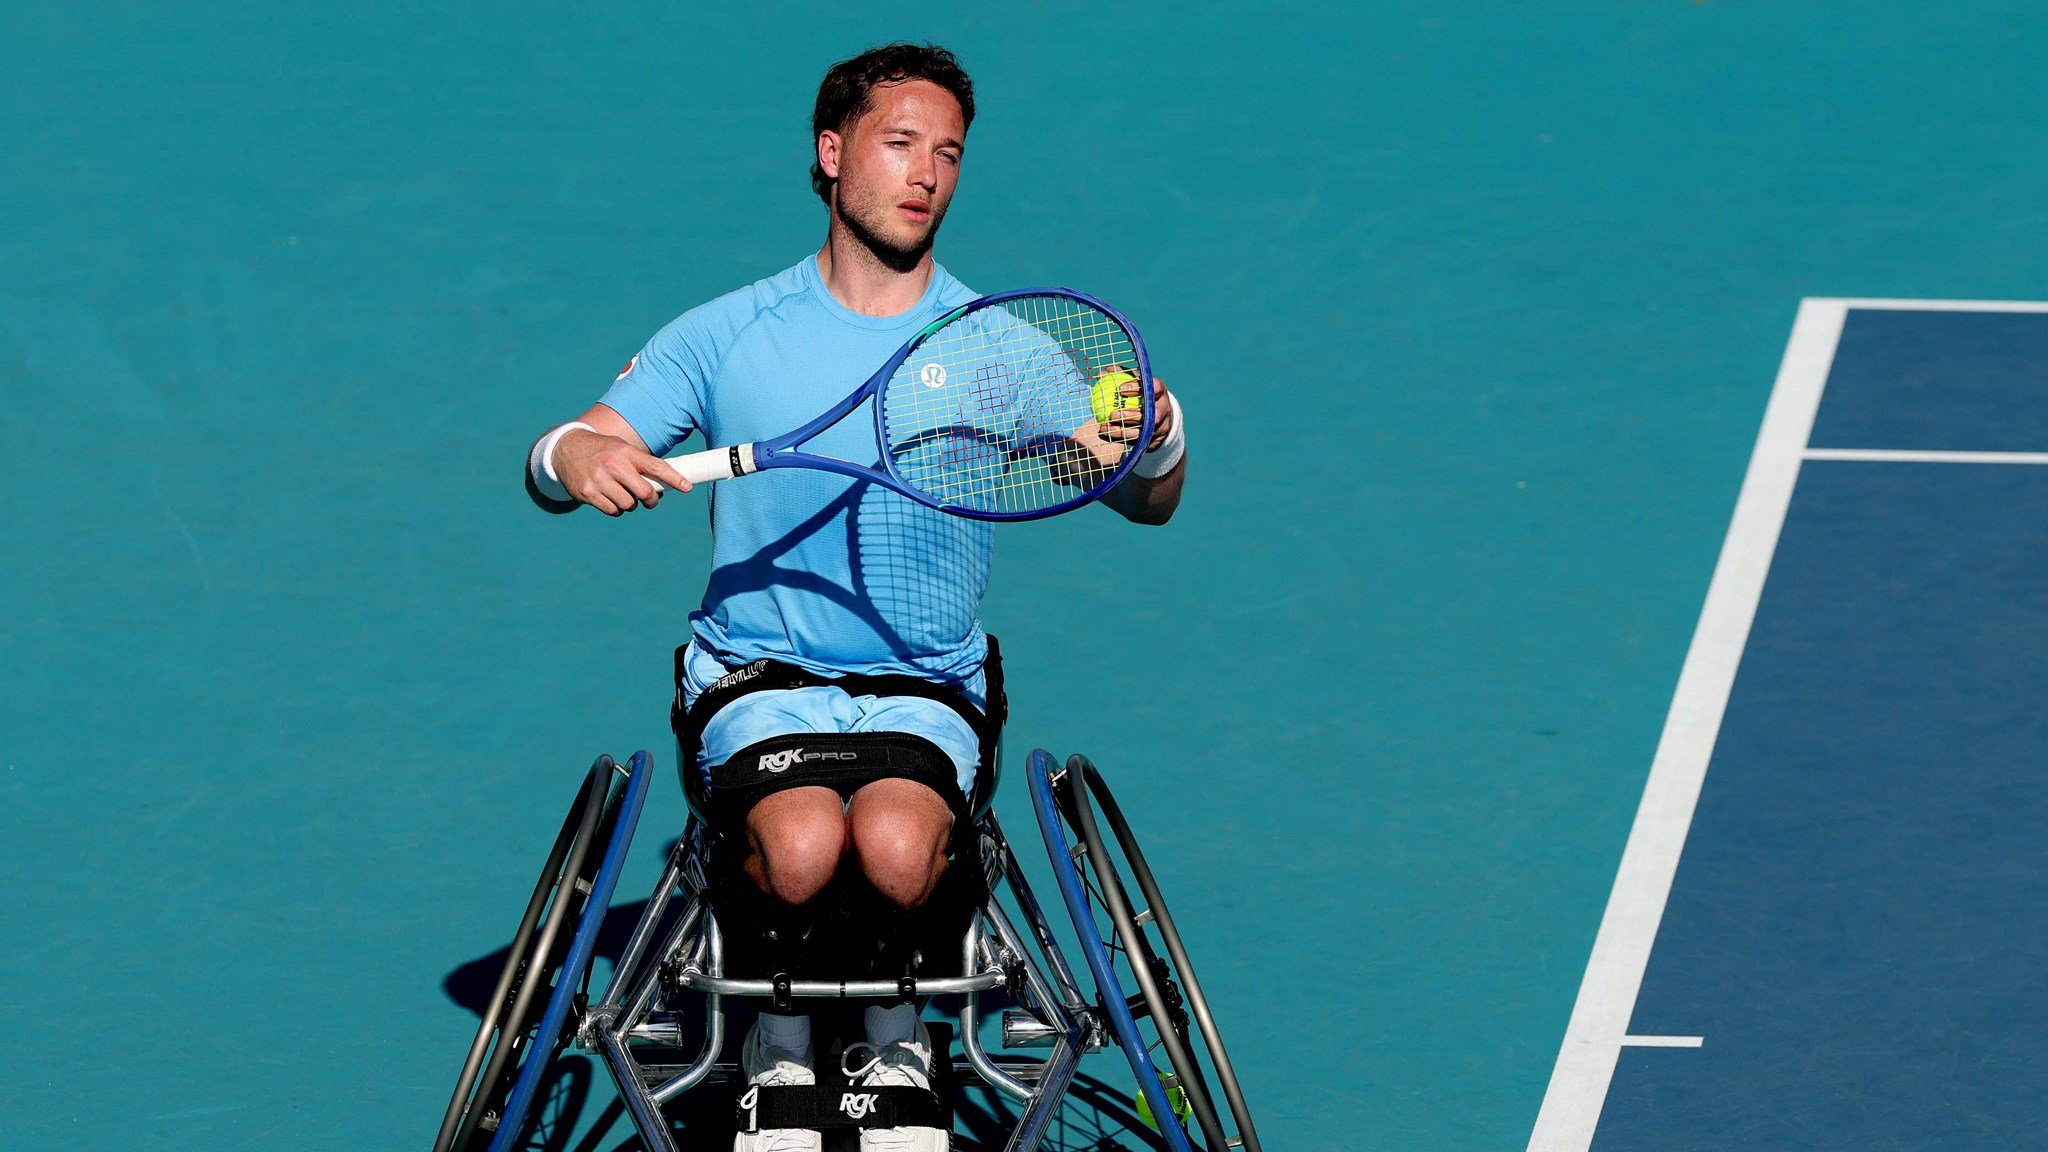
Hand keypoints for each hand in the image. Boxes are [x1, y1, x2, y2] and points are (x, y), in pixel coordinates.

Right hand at [552, 428, 691, 515]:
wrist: (566, 449)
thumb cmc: (603, 451)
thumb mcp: (621, 449)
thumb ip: (641, 465)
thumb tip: (664, 488)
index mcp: (625, 452)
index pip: (655, 466)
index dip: (673, 478)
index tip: (687, 487)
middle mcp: (613, 465)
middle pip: (644, 492)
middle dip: (650, 499)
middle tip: (649, 499)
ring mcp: (599, 480)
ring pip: (628, 505)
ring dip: (630, 504)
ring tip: (622, 494)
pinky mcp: (587, 493)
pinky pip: (613, 511)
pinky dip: (616, 509)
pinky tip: (610, 499)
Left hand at [1098, 375, 1174, 453]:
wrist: (1159, 419)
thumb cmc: (1143, 395)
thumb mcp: (1136, 383)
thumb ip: (1122, 375)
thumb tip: (1102, 372)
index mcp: (1160, 393)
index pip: (1154, 387)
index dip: (1138, 388)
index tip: (1120, 389)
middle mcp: (1163, 409)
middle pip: (1152, 413)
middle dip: (1132, 415)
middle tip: (1112, 414)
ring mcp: (1159, 426)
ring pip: (1142, 430)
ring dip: (1123, 430)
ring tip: (1106, 426)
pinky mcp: (1151, 438)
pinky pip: (1134, 439)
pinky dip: (1117, 437)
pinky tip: (1103, 433)